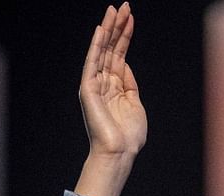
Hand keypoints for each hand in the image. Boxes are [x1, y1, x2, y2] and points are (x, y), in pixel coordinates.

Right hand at [73, 3, 143, 195]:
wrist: (119, 153)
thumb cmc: (128, 136)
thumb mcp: (135, 104)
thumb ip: (129, 83)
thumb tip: (125, 64)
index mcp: (114, 86)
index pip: (119, 54)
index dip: (125, 36)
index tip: (130, 17)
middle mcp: (102, 82)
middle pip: (110, 48)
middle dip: (117, 26)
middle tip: (123, 5)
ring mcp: (94, 84)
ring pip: (101, 50)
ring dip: (108, 30)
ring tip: (114, 9)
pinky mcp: (88, 89)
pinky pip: (92, 63)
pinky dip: (96, 46)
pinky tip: (100, 31)